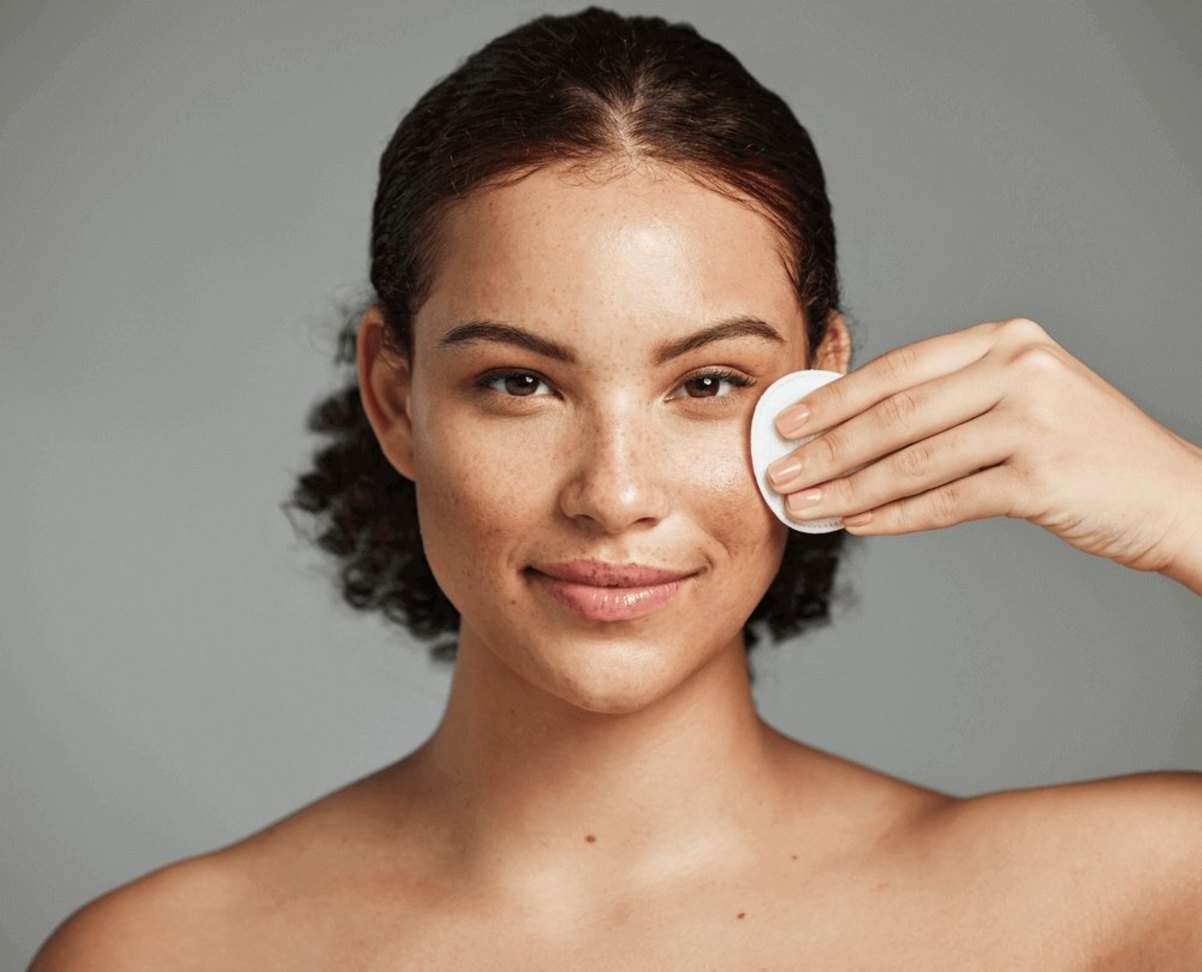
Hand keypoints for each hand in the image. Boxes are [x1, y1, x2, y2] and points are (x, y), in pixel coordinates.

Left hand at [765, 318, 1201, 578]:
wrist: (1172, 494)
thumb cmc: (1085, 451)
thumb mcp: (1024, 399)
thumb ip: (952, 401)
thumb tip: (853, 430)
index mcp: (1005, 340)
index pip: (898, 368)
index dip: (834, 397)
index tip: (784, 421)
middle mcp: (1019, 369)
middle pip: (896, 414)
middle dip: (826, 448)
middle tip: (778, 472)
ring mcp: (1033, 420)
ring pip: (913, 460)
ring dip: (848, 489)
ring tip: (805, 507)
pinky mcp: (1040, 477)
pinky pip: (947, 500)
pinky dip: (896, 516)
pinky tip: (858, 524)